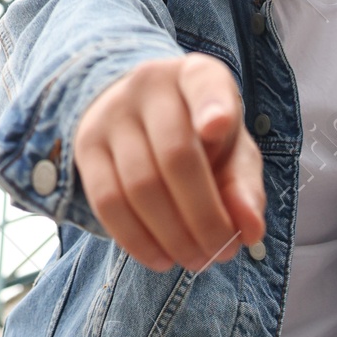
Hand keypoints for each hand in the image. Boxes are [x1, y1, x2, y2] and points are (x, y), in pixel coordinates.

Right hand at [72, 52, 266, 271]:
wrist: (136, 118)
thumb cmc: (199, 139)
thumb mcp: (231, 152)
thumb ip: (244, 187)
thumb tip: (250, 231)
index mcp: (196, 76)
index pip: (205, 83)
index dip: (213, 106)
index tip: (219, 127)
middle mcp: (150, 85)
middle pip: (177, 157)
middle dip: (204, 217)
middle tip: (222, 253)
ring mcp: (112, 114)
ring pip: (140, 186)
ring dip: (173, 236)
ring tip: (195, 259)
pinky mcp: (86, 146)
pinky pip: (108, 202)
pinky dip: (137, 240)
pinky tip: (160, 258)